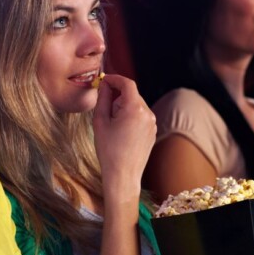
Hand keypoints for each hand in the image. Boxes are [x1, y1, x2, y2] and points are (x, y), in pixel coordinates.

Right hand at [92, 74, 156, 200]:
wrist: (123, 175)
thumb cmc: (109, 150)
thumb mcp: (100, 121)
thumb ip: (102, 99)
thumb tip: (104, 85)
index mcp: (135, 109)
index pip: (128, 84)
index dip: (115, 79)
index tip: (104, 80)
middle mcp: (148, 113)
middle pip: (132, 95)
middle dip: (118, 96)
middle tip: (104, 109)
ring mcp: (153, 122)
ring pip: (136, 105)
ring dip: (124, 107)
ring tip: (113, 125)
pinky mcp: (153, 131)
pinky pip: (141, 116)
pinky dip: (131, 116)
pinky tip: (121, 132)